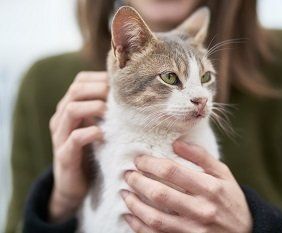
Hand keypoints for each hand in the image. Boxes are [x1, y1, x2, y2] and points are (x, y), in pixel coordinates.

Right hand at [48, 71, 107, 222]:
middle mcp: (61, 119)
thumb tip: (132, 95)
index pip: (80, 81)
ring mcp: (60, 137)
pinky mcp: (64, 156)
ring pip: (70, 109)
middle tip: (117, 96)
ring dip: (93, 106)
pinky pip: (73, 138)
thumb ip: (106, 112)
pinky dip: (89, 133)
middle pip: (75, 90)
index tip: (120, 84)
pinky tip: (102, 134)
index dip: (99, 78)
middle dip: (98, 88)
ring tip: (109, 111)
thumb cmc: (91, 153)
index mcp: (69, 108)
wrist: (75, 187)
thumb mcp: (97, 128)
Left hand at [122, 140, 252, 232]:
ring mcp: (193, 229)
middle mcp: (201, 209)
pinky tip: (129, 215)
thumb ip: (201, 156)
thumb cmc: (230, 199)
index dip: (150, 164)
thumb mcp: (223, 173)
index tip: (139, 160)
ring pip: (154, 218)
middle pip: (160, 194)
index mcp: (210, 187)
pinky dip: (138, 226)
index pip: (172, 171)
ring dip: (134, 204)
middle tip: (128, 174)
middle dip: (138, 181)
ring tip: (125, 192)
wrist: (246, 232)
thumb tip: (176, 143)